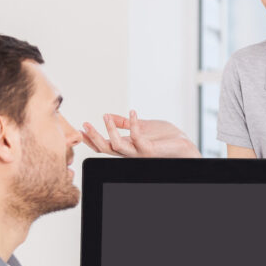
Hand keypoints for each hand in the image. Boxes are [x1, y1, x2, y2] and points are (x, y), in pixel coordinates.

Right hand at [82, 111, 201, 157]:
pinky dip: (133, 124)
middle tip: (84, 124)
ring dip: (110, 130)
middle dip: (94, 137)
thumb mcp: (143, 126)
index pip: (105, 146)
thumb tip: (108, 115)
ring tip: (104, 116)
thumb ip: (126, 123)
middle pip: (106, 149)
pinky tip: (133, 111)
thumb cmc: (167, 138)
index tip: (80, 128)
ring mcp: (140, 154)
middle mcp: (131, 153)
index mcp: (128, 148)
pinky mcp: (150, 151)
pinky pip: (137, 137)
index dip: (91, 139)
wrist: (185, 146)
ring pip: (117, 146)